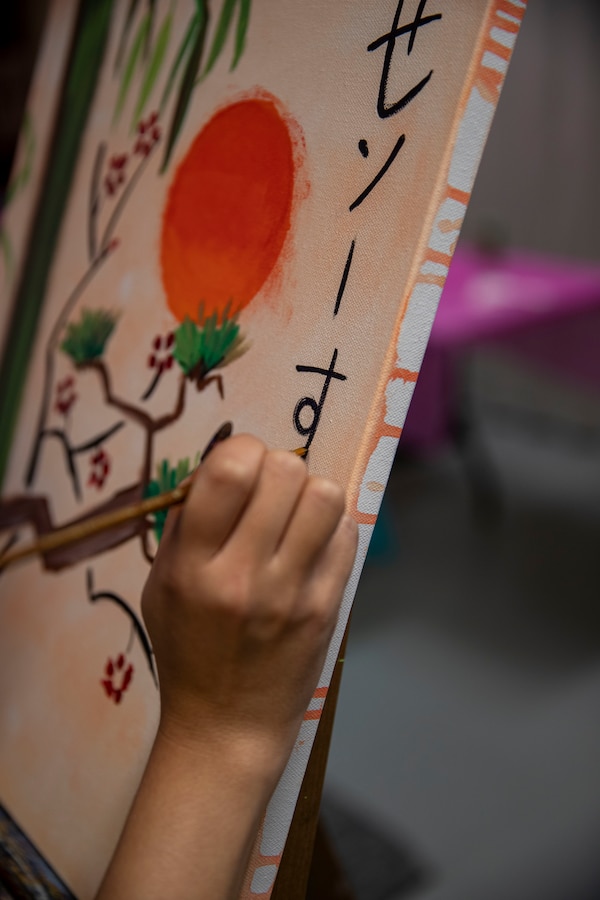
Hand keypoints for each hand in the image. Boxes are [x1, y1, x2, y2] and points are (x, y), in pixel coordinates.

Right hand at [142, 433, 357, 772]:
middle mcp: (243, 575)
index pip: (229, 470)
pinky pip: (346, 535)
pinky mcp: (327, 608)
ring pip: (326, 496)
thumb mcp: (162, 585)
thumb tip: (223, 465)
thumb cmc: (187, 649)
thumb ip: (186, 523)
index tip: (240, 469)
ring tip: (295, 516)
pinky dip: (331, 528)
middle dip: (278, 468)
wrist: (225, 726)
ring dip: (311, 494)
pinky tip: (312, 547)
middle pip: (286, 471)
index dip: (241, 451)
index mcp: (192, 565)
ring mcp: (291, 593)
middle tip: (270, 494)